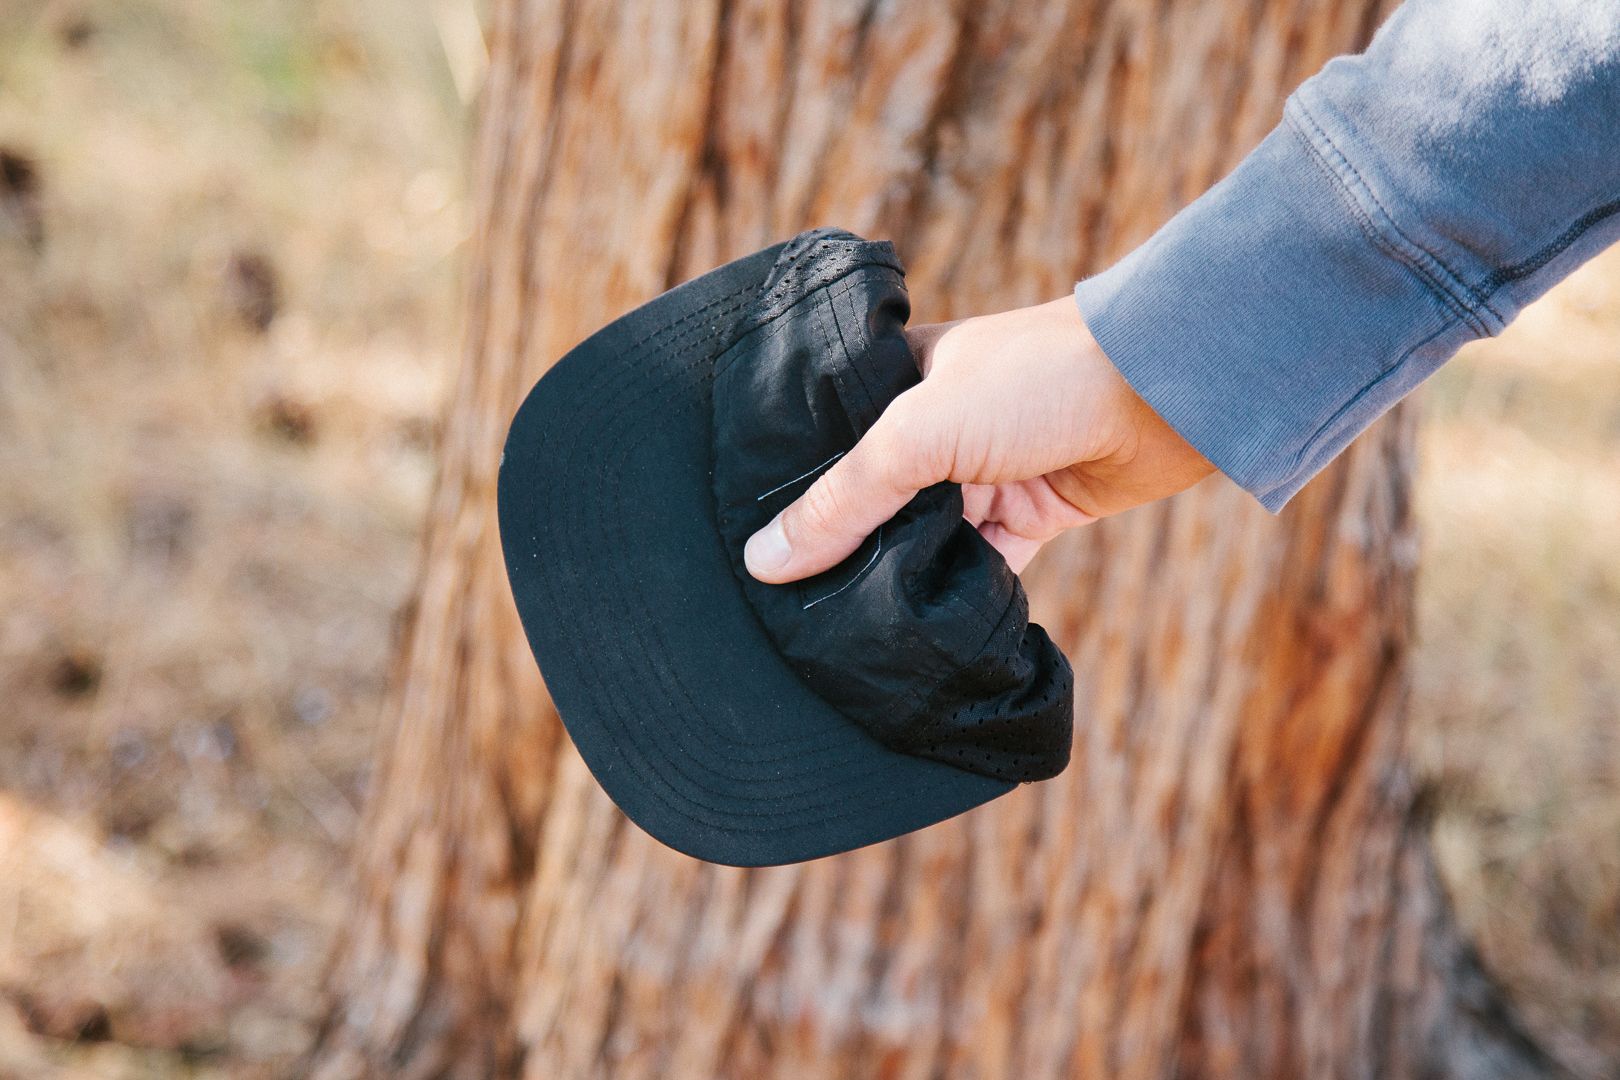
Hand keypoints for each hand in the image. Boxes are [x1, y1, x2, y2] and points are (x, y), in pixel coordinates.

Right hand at [743, 296, 1214, 581]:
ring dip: (903, 577)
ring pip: (925, 539)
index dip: (794, 494)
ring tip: (848, 630)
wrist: (1163, 391)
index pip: (827, 441)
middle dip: (845, 548)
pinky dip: (962, 593)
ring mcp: (986, 470)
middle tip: (795, 608)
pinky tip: (928, 627)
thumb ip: (843, 499)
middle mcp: (937, 423)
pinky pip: (981, 565)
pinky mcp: (1032, 512)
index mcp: (898, 377)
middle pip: (874, 499)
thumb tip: (764, 561)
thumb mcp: (916, 433)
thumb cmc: (1034, 382)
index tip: (751, 553)